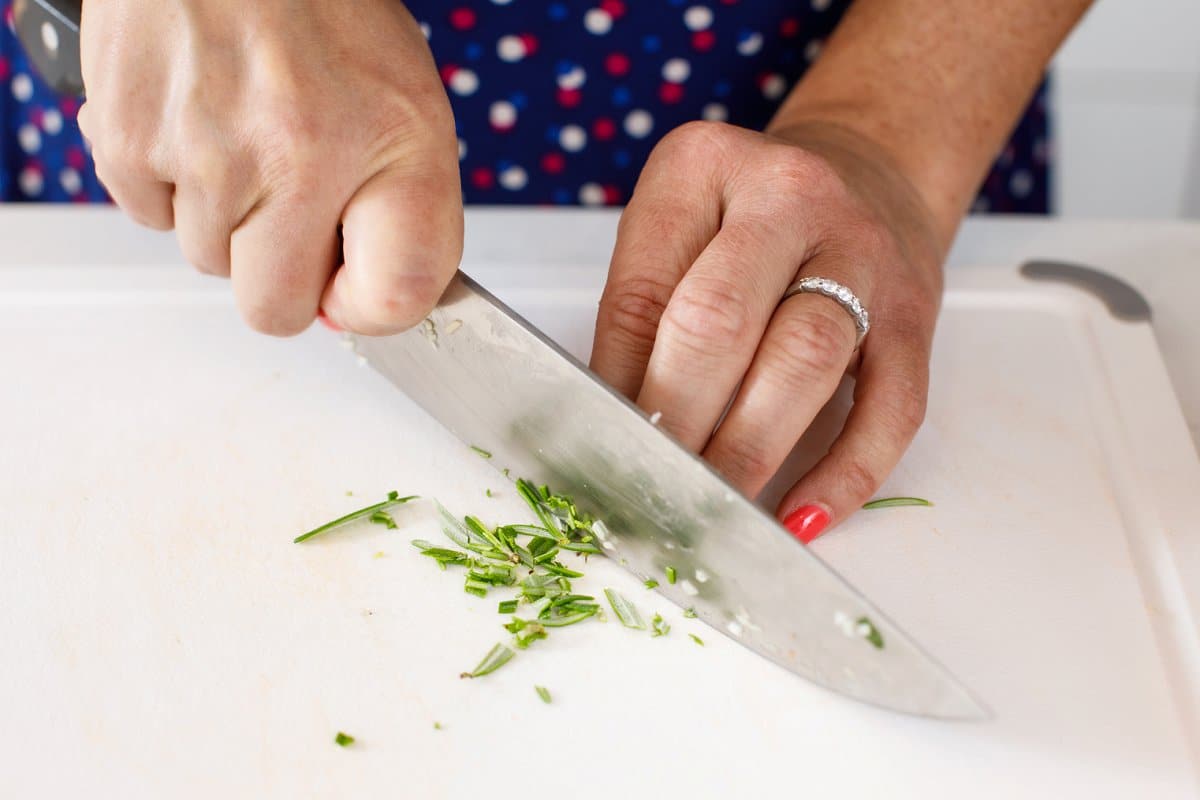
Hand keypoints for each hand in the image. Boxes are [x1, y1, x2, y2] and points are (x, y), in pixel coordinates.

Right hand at [77, 1, 461, 334]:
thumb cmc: (325, 16)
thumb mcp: (409, 109)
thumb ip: (404, 216)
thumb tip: (353, 305)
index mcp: (392, 147)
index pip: (395, 298)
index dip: (369, 306)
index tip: (354, 283)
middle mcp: (298, 158)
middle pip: (275, 310)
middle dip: (283, 273)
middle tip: (291, 203)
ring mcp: (206, 153)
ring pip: (209, 262)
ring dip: (228, 220)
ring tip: (246, 136)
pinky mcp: (128, 140)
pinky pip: (151, 217)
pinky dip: (172, 184)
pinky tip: (200, 122)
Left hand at [590, 121, 944, 540]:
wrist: (871, 168)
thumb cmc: (751, 213)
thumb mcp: (678, 227)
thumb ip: (642, 312)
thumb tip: (611, 425)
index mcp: (704, 167)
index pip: (644, 291)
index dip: (617, 384)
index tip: (602, 449)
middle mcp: (790, 197)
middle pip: (721, 320)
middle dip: (679, 421)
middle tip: (649, 487)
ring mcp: (863, 254)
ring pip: (805, 362)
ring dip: (750, 450)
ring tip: (713, 508)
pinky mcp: (914, 315)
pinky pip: (890, 407)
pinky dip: (845, 473)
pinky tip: (802, 516)